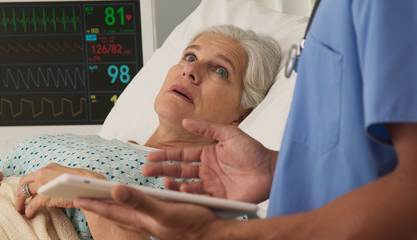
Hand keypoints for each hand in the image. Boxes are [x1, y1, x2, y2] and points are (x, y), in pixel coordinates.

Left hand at [15, 163, 105, 217]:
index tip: (26, 193)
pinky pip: (32, 203)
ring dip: (20, 201)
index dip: (26, 185)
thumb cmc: (83, 182)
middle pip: (24, 181)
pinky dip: (29, 210)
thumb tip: (49, 186)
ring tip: (21, 209)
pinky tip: (29, 214)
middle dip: (19, 192)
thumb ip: (55, 179)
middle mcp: (44, 172)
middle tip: (19, 201)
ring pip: (24, 191)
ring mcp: (43, 183)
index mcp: (50, 167)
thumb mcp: (65, 176)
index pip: (32, 175)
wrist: (92, 187)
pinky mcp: (45, 195)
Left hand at [75, 184, 219, 239]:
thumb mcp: (164, 210)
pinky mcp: (164, 219)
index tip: (76, 197)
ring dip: (114, 206)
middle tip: (84, 198)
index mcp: (141, 218)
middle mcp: (144, 221)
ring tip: (104, 200)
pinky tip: (137, 203)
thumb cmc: (190, 223)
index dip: (93, 203)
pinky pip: (142, 211)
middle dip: (99, 205)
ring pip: (128, 213)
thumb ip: (140, 200)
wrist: (212, 233)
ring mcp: (154, 221)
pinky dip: (133, 206)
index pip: (111, 210)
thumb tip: (115, 190)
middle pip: (116, 213)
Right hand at [143, 119, 277, 202]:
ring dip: (173, 184)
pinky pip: (199, 197)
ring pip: (186, 186)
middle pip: (179, 171)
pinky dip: (188, 195)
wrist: (271, 170)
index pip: (182, 156)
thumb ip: (207, 128)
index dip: (166, 156)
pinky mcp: (218, 198)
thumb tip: (186, 121)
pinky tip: (180, 190)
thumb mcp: (229, 134)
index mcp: (207, 155)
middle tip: (146, 171)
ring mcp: (211, 185)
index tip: (150, 156)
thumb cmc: (253, 151)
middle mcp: (206, 171)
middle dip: (162, 170)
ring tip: (164, 181)